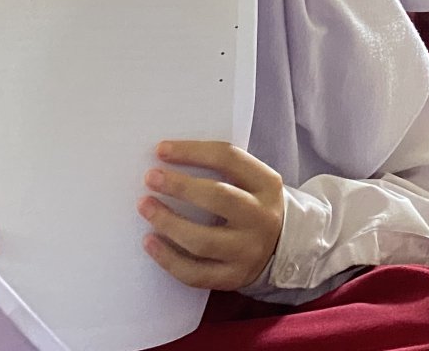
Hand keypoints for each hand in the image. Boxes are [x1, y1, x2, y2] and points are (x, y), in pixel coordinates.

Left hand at [139, 141, 285, 292]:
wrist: (282, 247)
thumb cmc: (253, 205)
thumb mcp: (253, 181)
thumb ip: (223, 170)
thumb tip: (169, 162)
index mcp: (266, 184)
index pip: (229, 159)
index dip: (192, 152)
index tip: (161, 150)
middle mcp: (261, 217)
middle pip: (218, 198)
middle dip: (180, 186)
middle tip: (151, 178)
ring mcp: (248, 251)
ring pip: (202, 240)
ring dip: (168, 222)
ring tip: (145, 206)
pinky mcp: (233, 278)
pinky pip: (195, 273)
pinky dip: (167, 258)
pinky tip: (150, 242)